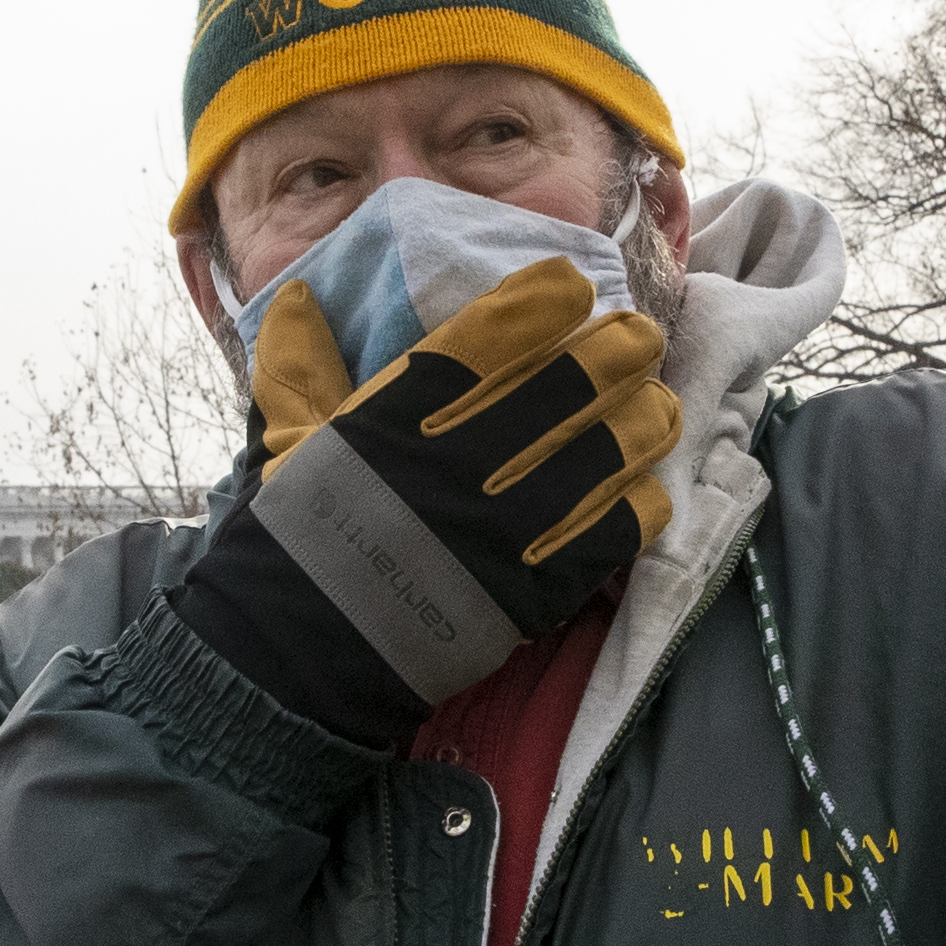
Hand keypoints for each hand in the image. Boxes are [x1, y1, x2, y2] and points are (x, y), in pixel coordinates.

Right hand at [166, 257, 676, 744]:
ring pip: (612, 450)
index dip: (548, 299)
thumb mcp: (287, 445)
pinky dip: (643, 499)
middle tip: (638, 337)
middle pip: (573, 382)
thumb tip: (298, 294)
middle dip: (618, 349)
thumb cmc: (294, 542)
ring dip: (647, 418)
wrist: (300, 658)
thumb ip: (299, 368)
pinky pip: (619, 529)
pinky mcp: (541, 586)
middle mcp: (468, 456)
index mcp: (404, 410)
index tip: (572, 287)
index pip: (497, 331)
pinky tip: (646, 485)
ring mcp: (512, 522)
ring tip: (658, 404)